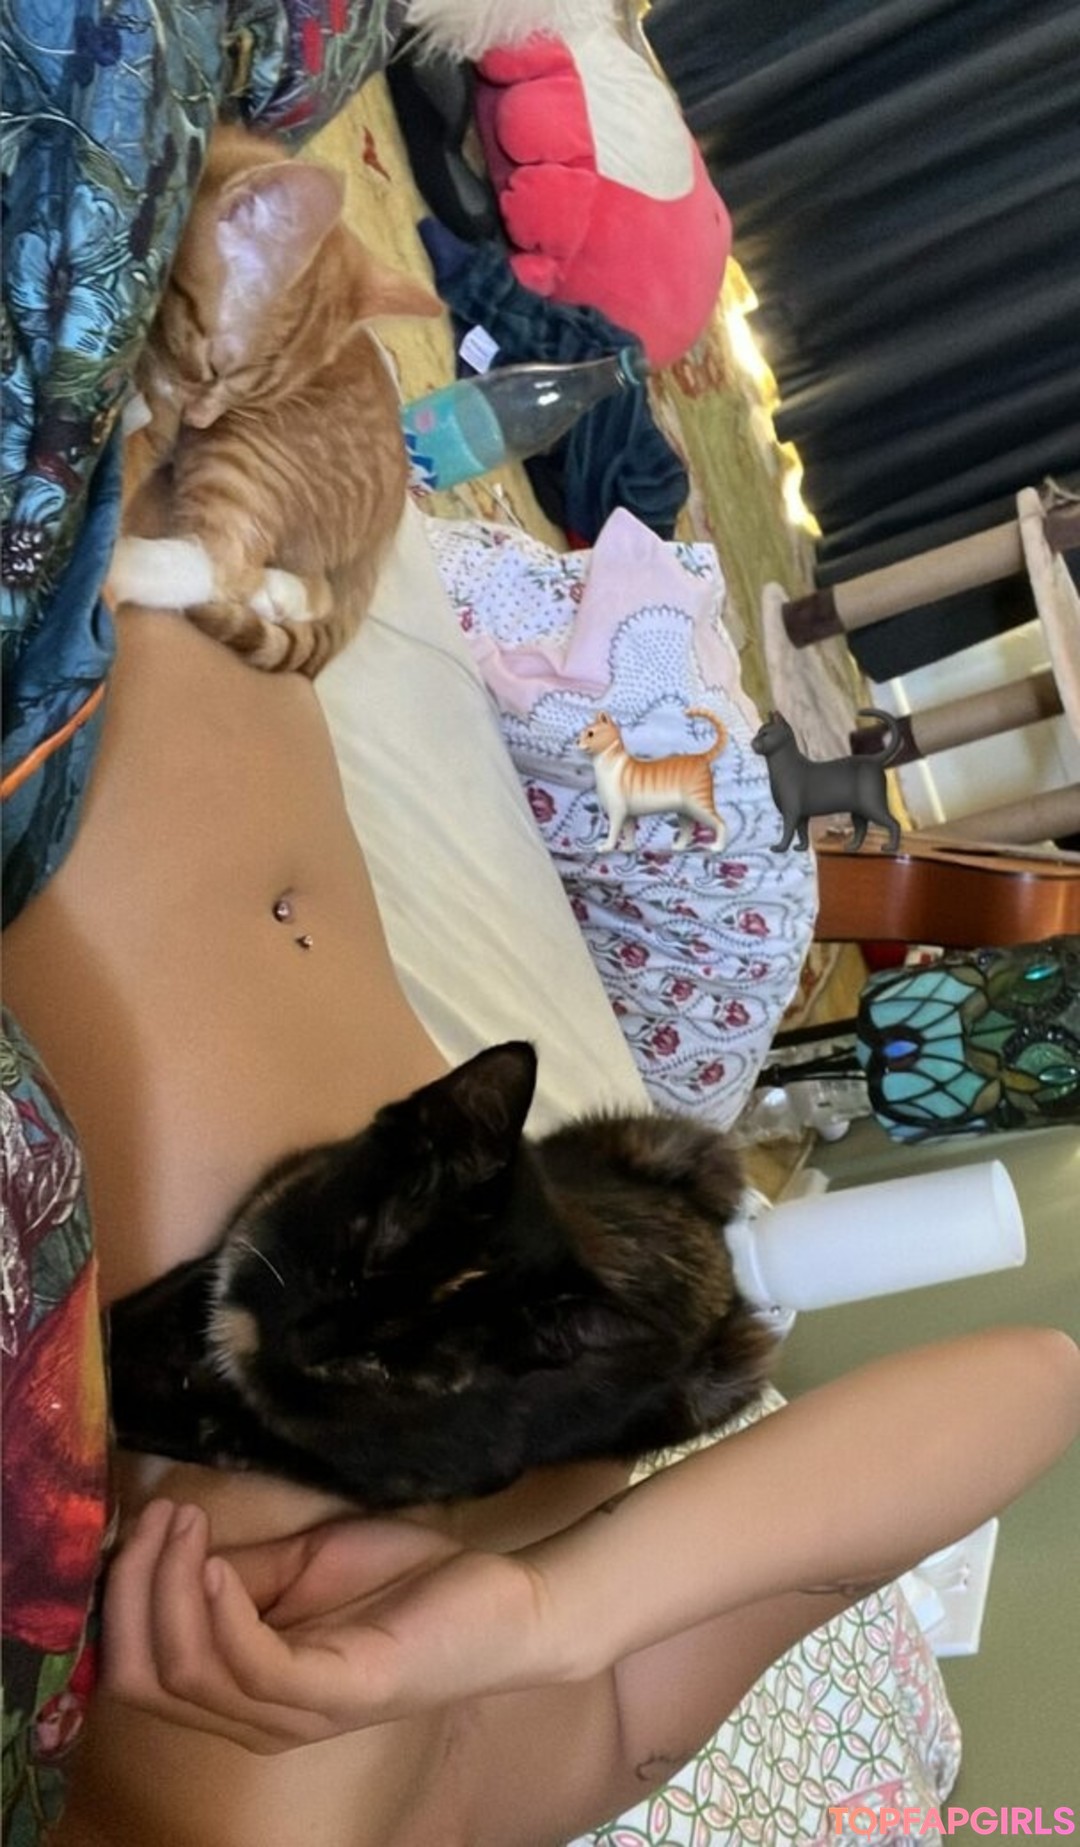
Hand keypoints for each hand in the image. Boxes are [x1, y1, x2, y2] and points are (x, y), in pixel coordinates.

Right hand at [102, 1499, 550, 1753]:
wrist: (506, 1602)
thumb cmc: (408, 1584)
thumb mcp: (301, 1567)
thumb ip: (237, 1572)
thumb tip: (167, 1548)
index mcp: (243, 1690)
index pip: (135, 1671)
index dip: (121, 1598)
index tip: (141, 1520)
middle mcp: (257, 1717)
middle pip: (142, 1680)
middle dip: (132, 1593)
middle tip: (157, 1518)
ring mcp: (298, 1712)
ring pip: (187, 1673)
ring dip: (169, 1589)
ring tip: (185, 1524)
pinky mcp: (341, 1692)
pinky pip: (253, 1666)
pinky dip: (220, 1614)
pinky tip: (215, 1565)